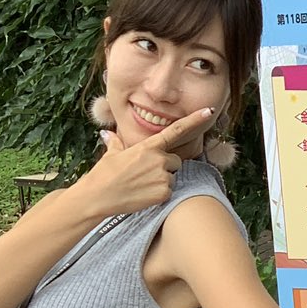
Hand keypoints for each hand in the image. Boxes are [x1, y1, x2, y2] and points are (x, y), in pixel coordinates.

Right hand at [72, 108, 213, 219]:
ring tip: (141, 185)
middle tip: (145, 174)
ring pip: (172, 178)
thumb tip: (107, 134)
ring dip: (162, 181)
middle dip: (165, 167)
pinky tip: (143, 195)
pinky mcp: (164, 193)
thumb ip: (115, 142)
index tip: (208, 111)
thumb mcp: (111, 154)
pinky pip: (168, 192)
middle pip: (175, 161)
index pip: (176, 131)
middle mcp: (159, 159)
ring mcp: (163, 176)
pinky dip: (159, 194)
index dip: (193, 120)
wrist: (98, 196)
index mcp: (148, 146)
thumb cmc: (103, 174)